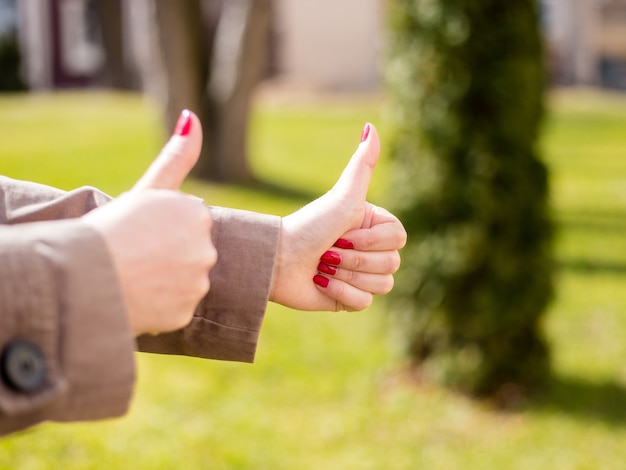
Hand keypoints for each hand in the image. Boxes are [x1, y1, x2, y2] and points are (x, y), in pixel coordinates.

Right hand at [83, 111, 216, 334]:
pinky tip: (139, 297)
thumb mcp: (147, 188)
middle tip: (136, 257)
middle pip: (190, 252)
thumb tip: (195, 118)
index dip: (161, 230)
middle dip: (169, 255)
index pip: (188, 224)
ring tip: (134, 276)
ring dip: (166, 281)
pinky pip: (177, 308)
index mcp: (198, 214)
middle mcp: (207, 247)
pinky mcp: (187, 312)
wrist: (86, 275)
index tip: (140, 234)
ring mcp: (198, 282)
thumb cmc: (112, 227)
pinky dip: (161, 306)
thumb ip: (177, 157)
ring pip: (185, 281)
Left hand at [270, 123, 406, 311]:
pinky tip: (322, 284)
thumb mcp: (343, 197)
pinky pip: (365, 303)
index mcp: (373, 226)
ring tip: (323, 266)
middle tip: (328, 251)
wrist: (278, 259)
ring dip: (347, 275)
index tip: (343, 233)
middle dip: (354, 259)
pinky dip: (341, 293)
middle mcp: (371, 250)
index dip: (372, 241)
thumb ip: (362, 164)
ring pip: (382, 285)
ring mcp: (361, 275)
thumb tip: (370, 126)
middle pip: (391, 264)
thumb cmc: (310, 226)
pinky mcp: (350, 298)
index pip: (399, 240)